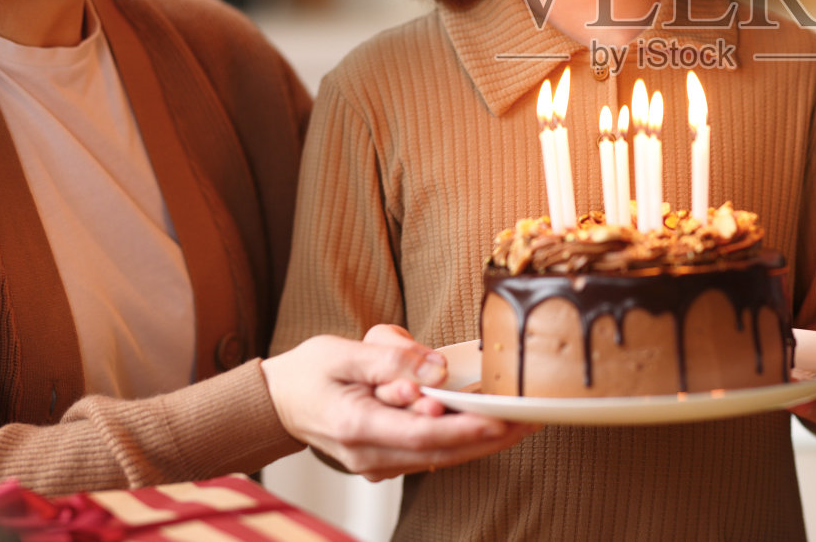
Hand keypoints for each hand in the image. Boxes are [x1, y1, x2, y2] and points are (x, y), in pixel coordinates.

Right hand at [260, 326, 538, 479]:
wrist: (280, 402)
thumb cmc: (310, 373)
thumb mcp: (344, 352)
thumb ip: (391, 359)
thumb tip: (435, 367)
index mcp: (357, 427)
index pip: (424, 434)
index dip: (469, 429)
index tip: (506, 419)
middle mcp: (370, 456)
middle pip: (443, 452)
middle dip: (493, 437)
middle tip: (535, 418)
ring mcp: (379, 465)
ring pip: (443, 457)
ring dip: (484, 440)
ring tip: (526, 420)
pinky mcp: (387, 461)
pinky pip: (433, 454)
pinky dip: (463, 440)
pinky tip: (492, 423)